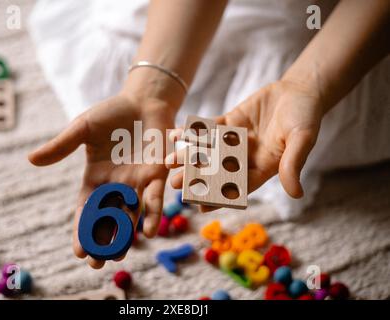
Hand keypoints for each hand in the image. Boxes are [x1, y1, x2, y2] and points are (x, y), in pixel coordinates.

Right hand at [29, 92, 175, 267]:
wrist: (143, 102)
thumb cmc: (112, 114)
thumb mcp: (83, 128)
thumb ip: (62, 145)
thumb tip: (31, 159)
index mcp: (96, 178)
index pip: (86, 210)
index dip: (81, 230)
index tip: (78, 251)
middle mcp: (116, 186)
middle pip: (107, 220)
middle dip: (102, 242)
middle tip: (97, 264)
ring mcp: (137, 183)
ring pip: (130, 216)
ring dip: (126, 236)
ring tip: (118, 256)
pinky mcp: (156, 176)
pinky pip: (154, 199)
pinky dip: (152, 214)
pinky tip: (149, 232)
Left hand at [166, 79, 323, 211]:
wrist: (300, 91)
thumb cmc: (306, 117)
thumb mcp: (302, 140)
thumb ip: (294, 164)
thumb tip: (296, 194)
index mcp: (263, 168)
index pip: (239, 187)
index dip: (220, 198)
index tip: (201, 207)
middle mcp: (246, 158)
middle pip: (218, 171)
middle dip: (196, 178)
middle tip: (175, 185)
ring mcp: (235, 141)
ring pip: (209, 152)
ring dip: (189, 157)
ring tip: (168, 162)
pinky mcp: (229, 123)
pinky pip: (208, 130)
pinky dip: (193, 132)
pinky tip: (176, 135)